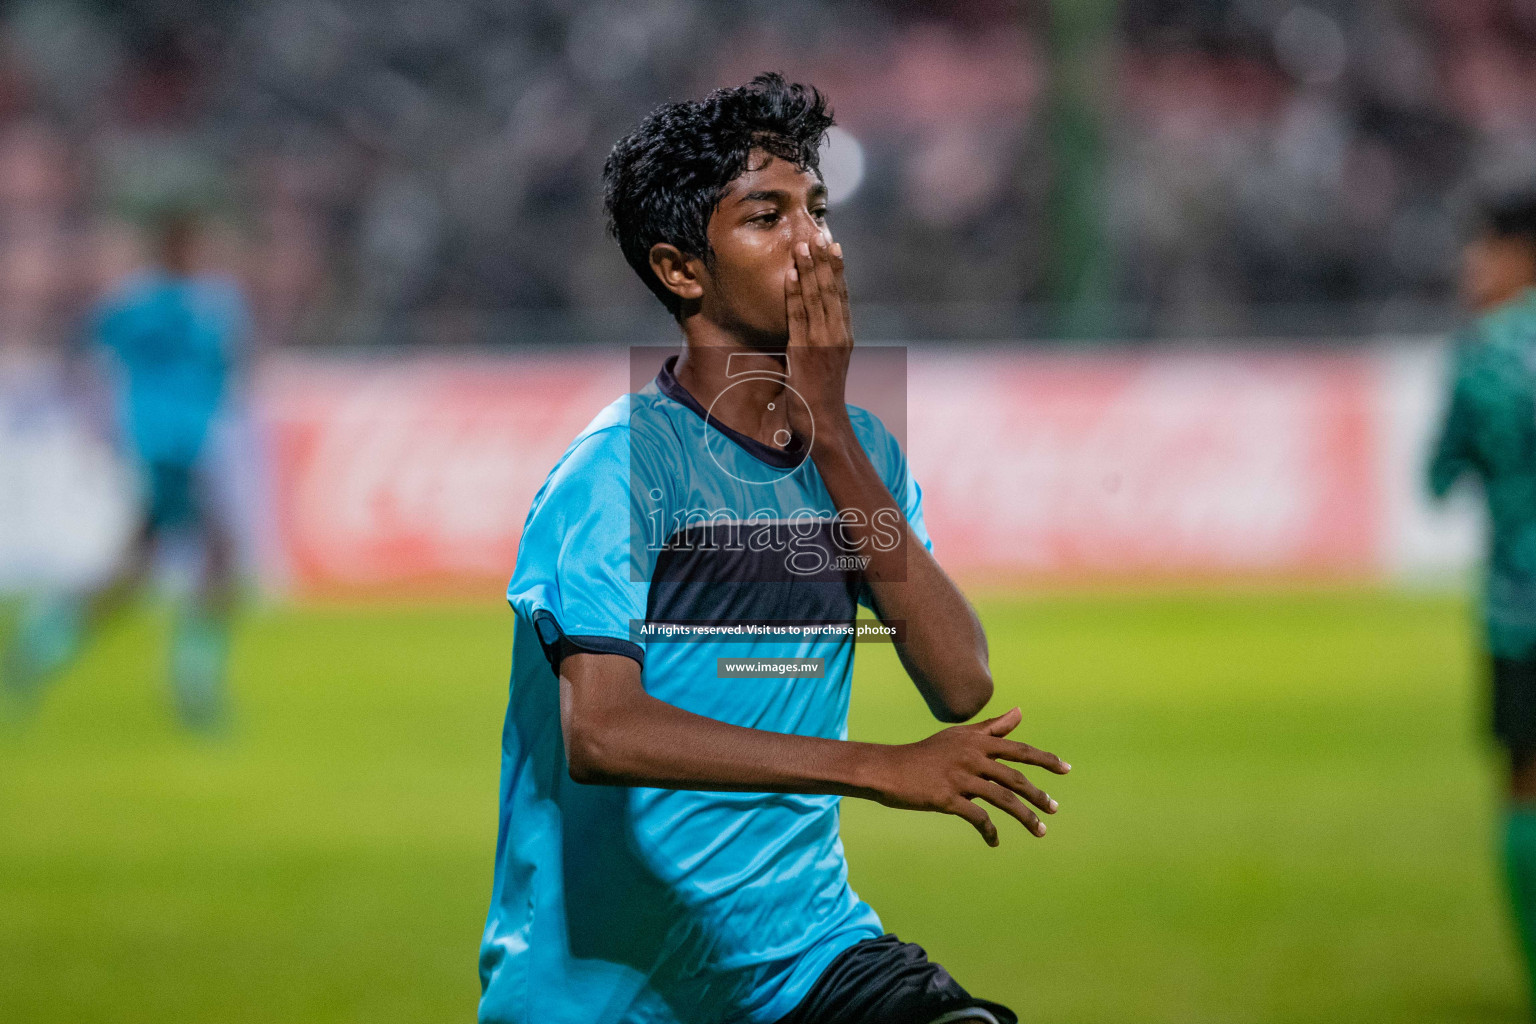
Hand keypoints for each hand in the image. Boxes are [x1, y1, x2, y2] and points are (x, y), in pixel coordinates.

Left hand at [784, 235, 853, 445]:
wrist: (824, 424)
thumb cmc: (821, 398)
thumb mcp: (826, 364)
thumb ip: (823, 342)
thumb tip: (814, 327)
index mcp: (844, 336)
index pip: (841, 295)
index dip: (836, 268)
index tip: (832, 244)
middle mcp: (837, 335)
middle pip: (831, 290)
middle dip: (823, 261)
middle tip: (818, 233)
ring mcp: (823, 343)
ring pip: (816, 298)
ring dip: (809, 270)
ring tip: (802, 245)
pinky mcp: (806, 352)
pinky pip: (799, 317)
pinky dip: (794, 294)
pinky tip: (789, 274)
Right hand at [866, 707, 1070, 845]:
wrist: (888, 768)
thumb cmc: (926, 753)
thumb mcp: (959, 736)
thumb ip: (991, 727)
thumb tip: (1020, 712)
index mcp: (977, 741)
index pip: (1019, 749)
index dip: (1045, 759)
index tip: (1066, 769)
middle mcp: (972, 757)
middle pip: (1015, 777)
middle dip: (1039, 795)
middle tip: (1054, 809)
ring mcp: (960, 778)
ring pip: (1003, 799)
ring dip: (1025, 817)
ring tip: (1040, 831)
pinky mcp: (947, 798)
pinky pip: (978, 818)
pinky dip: (989, 832)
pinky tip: (995, 842)